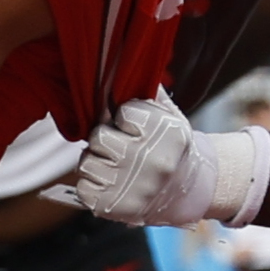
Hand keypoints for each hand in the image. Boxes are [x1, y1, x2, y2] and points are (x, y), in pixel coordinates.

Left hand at [72, 97, 269, 225]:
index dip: (124, 120)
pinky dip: (91, 185)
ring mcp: (132, 187)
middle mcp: (151, 161)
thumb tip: (122, 63)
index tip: (134, 129)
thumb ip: (149, 94)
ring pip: (86, 162)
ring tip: (117, 167)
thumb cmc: (171, 149)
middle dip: (105, 140)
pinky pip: (83, 187)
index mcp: (166, 134)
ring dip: (96, 163)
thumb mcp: (170, 118)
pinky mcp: (114, 207)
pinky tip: (111, 184)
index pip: (122, 113)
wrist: (187, 191)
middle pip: (98, 138)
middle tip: (121, 148)